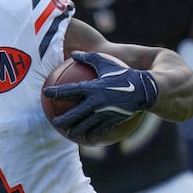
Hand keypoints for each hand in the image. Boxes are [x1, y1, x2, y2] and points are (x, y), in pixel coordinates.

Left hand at [42, 51, 157, 141]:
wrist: (146, 89)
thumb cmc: (124, 73)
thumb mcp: (106, 63)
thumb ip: (89, 58)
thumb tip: (73, 53)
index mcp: (92, 88)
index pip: (69, 90)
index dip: (56, 92)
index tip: (46, 93)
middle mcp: (96, 102)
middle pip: (75, 114)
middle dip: (63, 120)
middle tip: (55, 122)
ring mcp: (104, 113)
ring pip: (86, 125)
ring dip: (76, 131)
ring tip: (69, 134)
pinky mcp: (113, 121)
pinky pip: (100, 130)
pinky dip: (92, 134)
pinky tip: (87, 138)